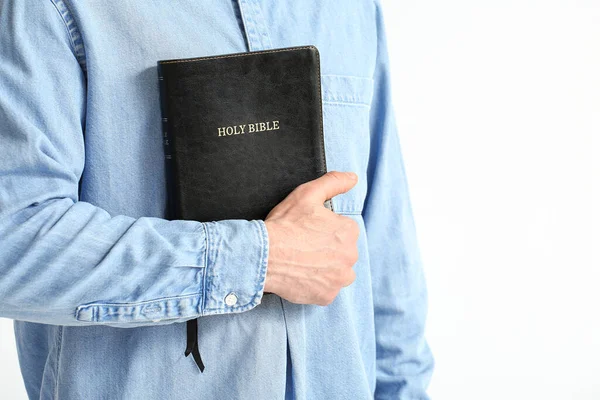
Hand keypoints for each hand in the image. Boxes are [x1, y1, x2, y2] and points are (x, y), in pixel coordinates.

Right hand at [263, 171, 359, 305]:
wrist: (263, 255)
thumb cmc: (285, 224)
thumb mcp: (308, 194)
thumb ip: (333, 183)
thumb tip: (352, 177)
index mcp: (349, 231)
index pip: (342, 231)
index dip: (322, 230)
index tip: (307, 231)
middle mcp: (350, 256)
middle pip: (341, 252)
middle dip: (325, 250)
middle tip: (302, 247)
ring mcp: (339, 278)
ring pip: (336, 272)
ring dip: (324, 269)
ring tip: (302, 262)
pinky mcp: (327, 296)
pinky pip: (325, 290)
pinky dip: (315, 285)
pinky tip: (300, 275)